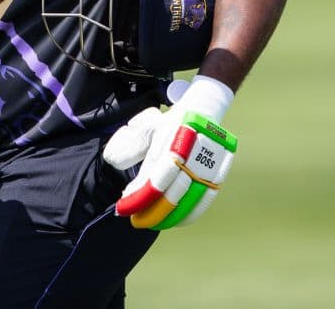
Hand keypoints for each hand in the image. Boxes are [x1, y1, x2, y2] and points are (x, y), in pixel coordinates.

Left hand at [103, 75, 237, 228]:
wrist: (204, 110)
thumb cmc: (171, 122)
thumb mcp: (147, 128)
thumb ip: (132, 147)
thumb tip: (116, 166)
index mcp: (172, 144)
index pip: (154, 180)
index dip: (139, 198)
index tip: (123, 207)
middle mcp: (192, 157)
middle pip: (171, 195)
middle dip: (151, 213)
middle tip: (136, 221)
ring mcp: (208, 167)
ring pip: (188, 202)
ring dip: (168, 217)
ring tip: (152, 224)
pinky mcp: (218, 173)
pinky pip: (205, 200)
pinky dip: (190, 214)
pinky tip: (176, 220)